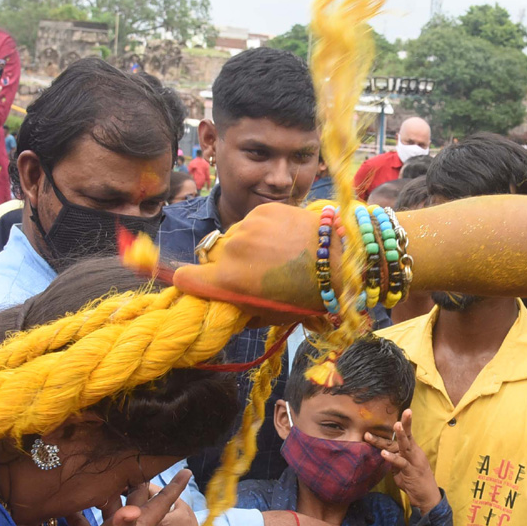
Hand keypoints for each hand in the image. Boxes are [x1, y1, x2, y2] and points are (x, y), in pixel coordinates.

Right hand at [67, 470, 190, 525]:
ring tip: (94, 467)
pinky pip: (81, 522)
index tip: (187, 468)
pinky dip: (74, 511)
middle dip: (133, 476)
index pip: (161, 501)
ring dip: (102, 489)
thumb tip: (130, 507)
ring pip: (107, 504)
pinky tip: (63, 497)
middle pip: (133, 495)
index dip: (173, 486)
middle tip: (129, 453)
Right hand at [170, 202, 323, 324]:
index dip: (191, 282)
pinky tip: (283, 240)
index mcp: (228, 280)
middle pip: (213, 257)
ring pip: (234, 238)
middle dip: (227, 265)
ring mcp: (247, 226)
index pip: (185, 277)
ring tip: (274, 255)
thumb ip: (242, 311)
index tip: (201, 283)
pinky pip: (252, 222)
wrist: (341, 260)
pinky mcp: (264, 210)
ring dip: (245, 246)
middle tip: (254, 272)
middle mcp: (231, 250)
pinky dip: (262, 231)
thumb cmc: (308, 296)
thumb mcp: (273, 315)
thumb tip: (228, 307)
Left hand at [366, 409, 440, 512]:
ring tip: (396, 425)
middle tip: (403, 412)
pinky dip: (392, 458)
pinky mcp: (411, 472)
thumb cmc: (414, 481)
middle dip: (405, 424)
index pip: (408, 434)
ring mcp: (413, 462)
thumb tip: (384, 451)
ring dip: (401, 435)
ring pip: (406, 446)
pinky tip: (383, 454)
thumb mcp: (403, 467)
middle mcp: (414, 453)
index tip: (405, 410)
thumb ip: (395, 458)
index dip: (406, 422)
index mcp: (413, 450)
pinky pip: (400, 463)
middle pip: (408, 436)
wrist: (427, 497)